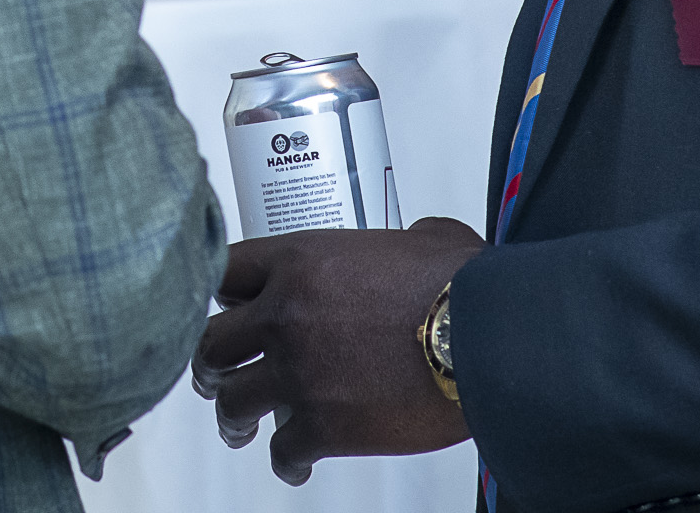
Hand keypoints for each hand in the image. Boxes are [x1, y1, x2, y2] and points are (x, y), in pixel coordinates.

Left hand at [194, 219, 484, 482]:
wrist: (485, 341)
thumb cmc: (461, 287)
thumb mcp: (423, 238)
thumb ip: (397, 240)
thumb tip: (413, 243)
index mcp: (299, 261)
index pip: (225, 271)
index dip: (222, 295)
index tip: (227, 311)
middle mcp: (284, 315)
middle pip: (213, 342)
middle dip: (213, 362)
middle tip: (219, 375)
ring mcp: (298, 373)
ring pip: (232, 401)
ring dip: (234, 416)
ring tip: (240, 427)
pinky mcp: (322, 426)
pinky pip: (282, 450)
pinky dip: (287, 459)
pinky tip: (295, 461)